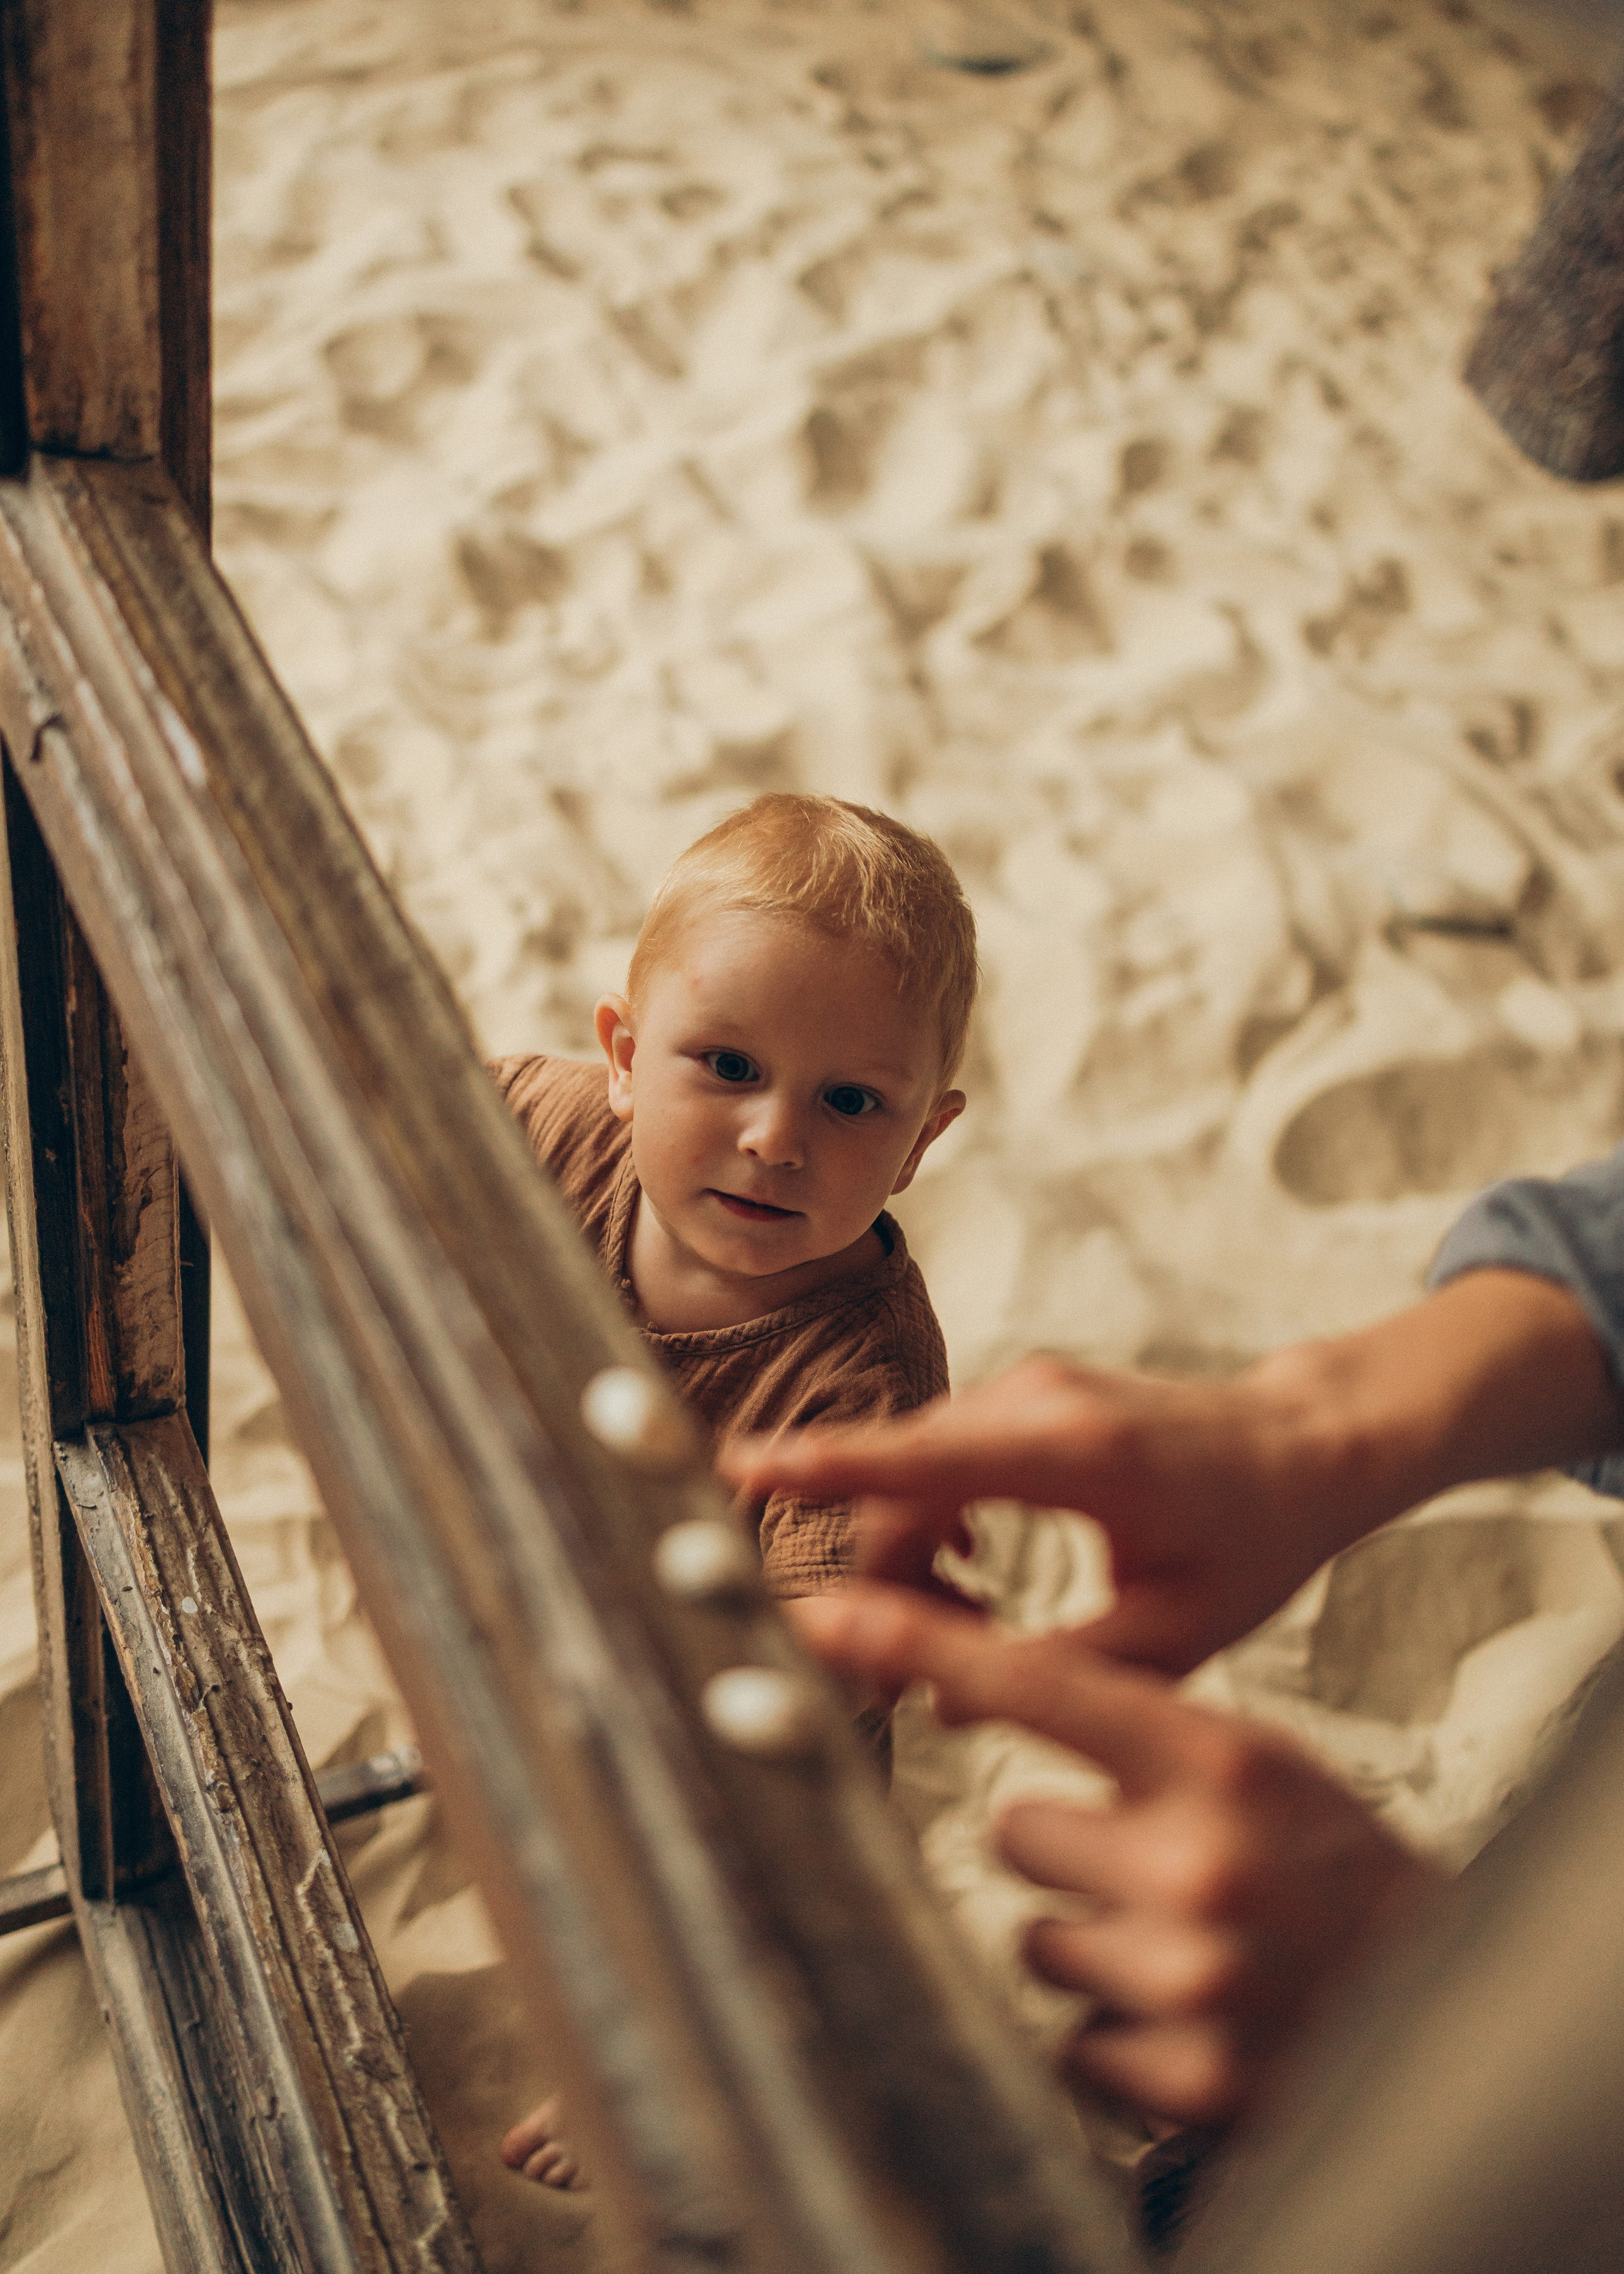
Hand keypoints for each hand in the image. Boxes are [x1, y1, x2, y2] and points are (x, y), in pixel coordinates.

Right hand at [724, 1274, 1620, 1672]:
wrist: (1302, 1445)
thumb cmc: (1252, 1537)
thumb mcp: (1174, 1632)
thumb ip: (1056, 1670)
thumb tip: (947, 1707)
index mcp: (1076, 1454)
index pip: (922, 1456)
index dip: (823, 1464)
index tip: (739, 1467)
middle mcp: (1035, 1403)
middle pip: (898, 1489)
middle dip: (879, 1580)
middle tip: (907, 1674)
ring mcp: (1025, 1390)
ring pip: (910, 1475)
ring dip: (911, 1555)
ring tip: (971, 1624)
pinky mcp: (1021, 1397)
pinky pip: (937, 1459)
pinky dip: (934, 1520)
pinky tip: (978, 1574)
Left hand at [797, 1583, 1444, 2125]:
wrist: (1433, 1993)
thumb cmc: (1324, 1862)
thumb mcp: (1249, 1762)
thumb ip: (1132, 1734)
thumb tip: (976, 1699)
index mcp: (1217, 1759)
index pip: (1040, 1684)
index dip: (920, 1642)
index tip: (822, 1612)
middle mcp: (1198, 1857)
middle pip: (1016, 1829)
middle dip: (1071, 1850)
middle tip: (1161, 1867)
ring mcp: (1191, 1970)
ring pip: (1036, 1934)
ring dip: (1091, 1940)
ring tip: (1185, 1937)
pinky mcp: (1183, 2074)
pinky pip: (1071, 2036)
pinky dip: (1115, 2031)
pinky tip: (1191, 2012)